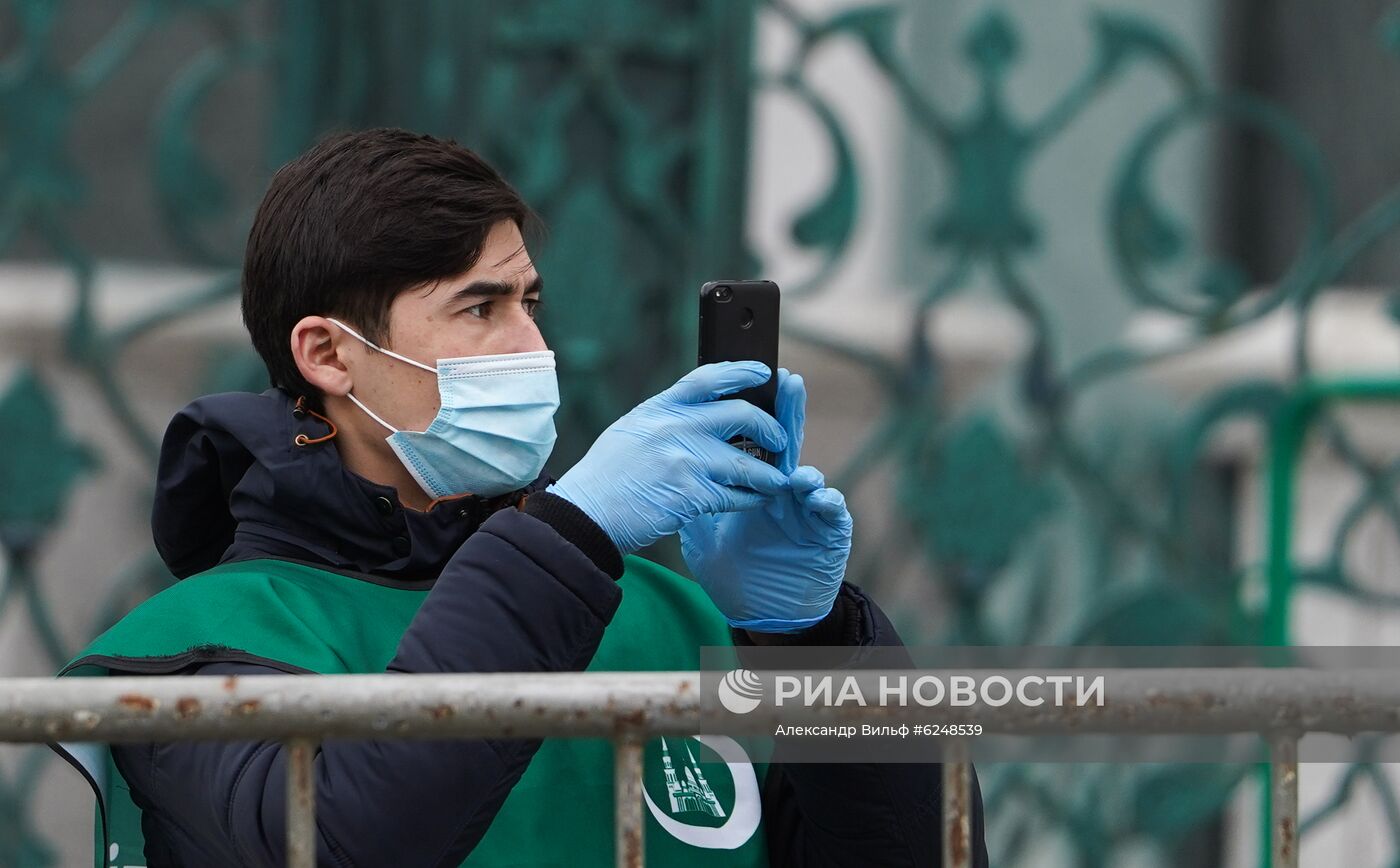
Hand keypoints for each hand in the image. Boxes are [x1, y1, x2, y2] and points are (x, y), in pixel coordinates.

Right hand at [547, 361, 790, 554]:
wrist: (586, 513)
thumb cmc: (605, 478)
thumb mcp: (631, 431)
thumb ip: (666, 420)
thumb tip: (700, 415)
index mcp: (660, 409)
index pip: (708, 378)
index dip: (741, 372)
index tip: (763, 373)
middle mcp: (676, 428)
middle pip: (742, 416)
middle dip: (770, 428)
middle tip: (779, 439)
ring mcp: (687, 460)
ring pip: (748, 462)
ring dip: (769, 473)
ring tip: (776, 480)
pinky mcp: (693, 494)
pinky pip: (738, 495)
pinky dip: (753, 499)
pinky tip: (757, 500)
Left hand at [679, 368, 852, 631]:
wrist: (764, 615)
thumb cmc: (739, 574)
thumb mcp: (705, 537)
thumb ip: (693, 501)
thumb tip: (663, 472)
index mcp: (755, 486)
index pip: (754, 442)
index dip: (755, 411)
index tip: (752, 381)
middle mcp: (785, 492)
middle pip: (786, 445)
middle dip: (789, 414)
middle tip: (790, 383)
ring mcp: (807, 511)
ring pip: (810, 477)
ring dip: (804, 463)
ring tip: (795, 461)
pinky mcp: (828, 535)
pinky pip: (832, 514)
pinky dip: (827, 502)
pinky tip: (819, 495)